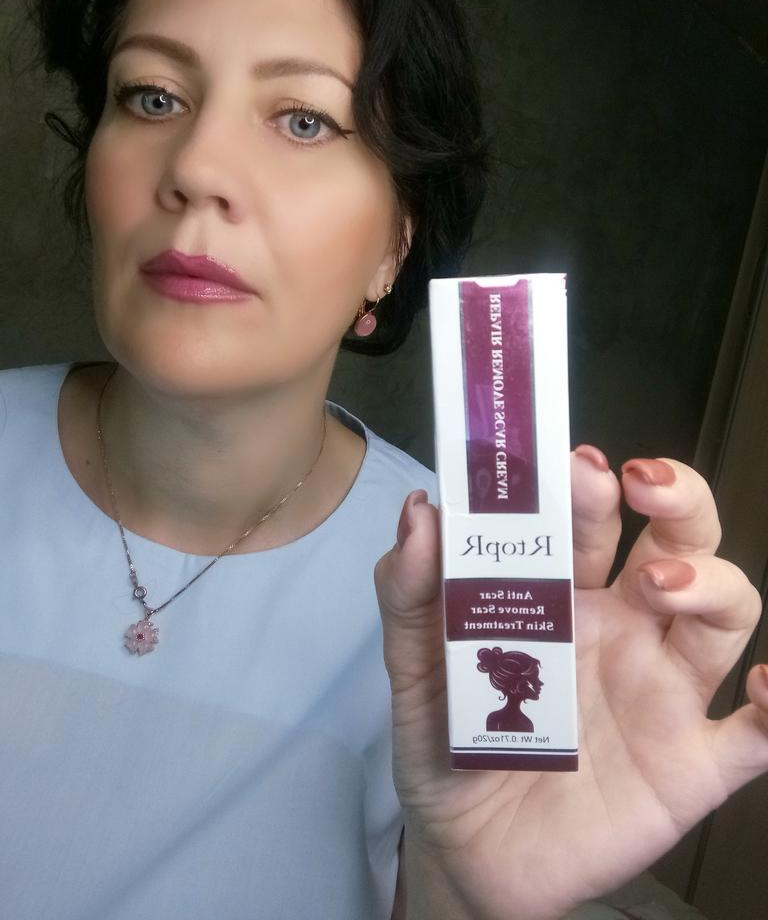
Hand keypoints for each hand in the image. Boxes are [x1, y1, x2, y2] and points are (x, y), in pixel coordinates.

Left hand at [374, 453, 767, 919]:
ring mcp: (663, 693)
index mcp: (565, 595)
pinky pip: (754, 736)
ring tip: (661, 582)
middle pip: (678, 543)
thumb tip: (419, 510)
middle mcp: (626, 629)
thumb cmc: (446, 743)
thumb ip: (409, 593)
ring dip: (711, 582)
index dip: (593, 485)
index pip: (595, 520)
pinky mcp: (689, 768)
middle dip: (676, 502)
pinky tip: (763, 687)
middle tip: (642, 484)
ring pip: (722, 615)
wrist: (466, 854)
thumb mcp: (413, 667)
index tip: (576, 461)